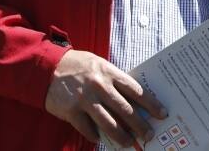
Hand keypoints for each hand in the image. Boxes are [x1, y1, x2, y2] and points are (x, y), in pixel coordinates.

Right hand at [44, 50, 166, 148]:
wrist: (47, 67)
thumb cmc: (77, 66)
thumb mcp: (99, 66)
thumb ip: (114, 80)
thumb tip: (134, 101)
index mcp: (109, 73)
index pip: (136, 90)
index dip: (151, 104)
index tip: (161, 114)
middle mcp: (99, 86)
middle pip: (126, 110)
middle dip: (140, 125)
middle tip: (149, 134)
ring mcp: (85, 100)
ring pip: (109, 124)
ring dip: (122, 136)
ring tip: (129, 143)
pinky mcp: (71, 111)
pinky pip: (88, 129)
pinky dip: (96, 135)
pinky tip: (100, 138)